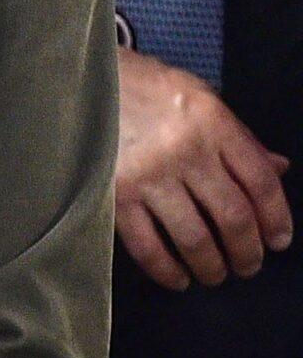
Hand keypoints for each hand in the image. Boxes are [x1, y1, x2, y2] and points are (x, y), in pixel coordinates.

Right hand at [116, 46, 292, 288]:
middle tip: (248, 266)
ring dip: (211, 266)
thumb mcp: (200, 97)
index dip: (277, 218)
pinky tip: (177, 279)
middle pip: (233, 216)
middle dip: (248, 252)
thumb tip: (278, 169)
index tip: (279, 242)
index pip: (260, 182)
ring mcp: (148, 175)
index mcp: (212, 123)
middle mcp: (185, 151)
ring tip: (216, 275)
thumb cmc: (144, 86)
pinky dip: (166, 270)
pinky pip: (146, 245)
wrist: (80, 78)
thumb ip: (239, 136)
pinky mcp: (114, 194)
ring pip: (194, 237)